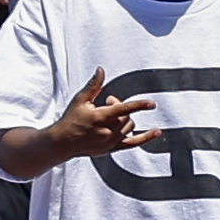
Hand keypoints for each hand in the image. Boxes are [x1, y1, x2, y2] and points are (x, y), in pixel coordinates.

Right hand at [30, 73, 156, 163]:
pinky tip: (156, 132)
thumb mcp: (80, 100)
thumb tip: (101, 71)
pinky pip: (134, 143)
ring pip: (130, 126)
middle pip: (126, 116)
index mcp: (100, 117)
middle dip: (119, 108)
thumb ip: (93, 85)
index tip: (151, 104)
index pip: (123, 109)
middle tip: (106, 105)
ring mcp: (111, 141)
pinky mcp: (112, 148)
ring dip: (124, 119)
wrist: (63, 142)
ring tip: (110, 117)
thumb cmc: (70, 120)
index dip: (139, 105)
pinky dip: (146, 138)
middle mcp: (107, 130)